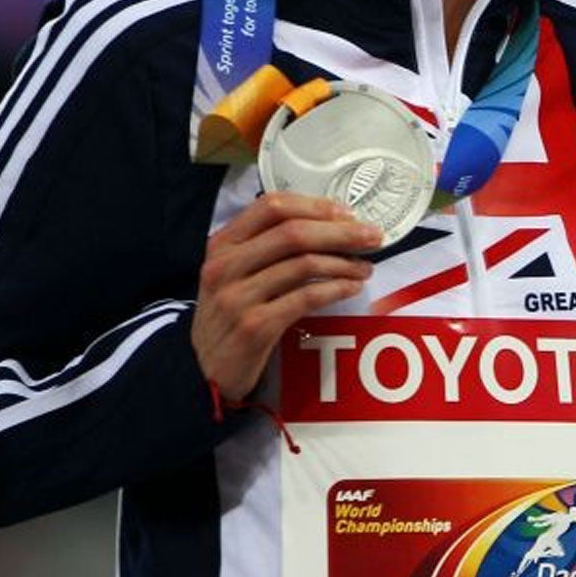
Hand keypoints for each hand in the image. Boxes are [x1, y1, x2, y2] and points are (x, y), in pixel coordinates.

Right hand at [192, 192, 380, 399]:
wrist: (203, 370)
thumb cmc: (230, 316)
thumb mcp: (234, 274)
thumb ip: (265, 248)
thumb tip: (329, 224)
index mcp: (222, 244)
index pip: (271, 206)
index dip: (315, 206)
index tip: (347, 213)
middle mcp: (225, 266)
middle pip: (293, 233)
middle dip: (341, 232)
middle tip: (372, 237)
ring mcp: (237, 297)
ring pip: (304, 264)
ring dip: (344, 263)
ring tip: (365, 268)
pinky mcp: (254, 326)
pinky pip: (306, 298)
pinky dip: (336, 289)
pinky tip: (351, 288)